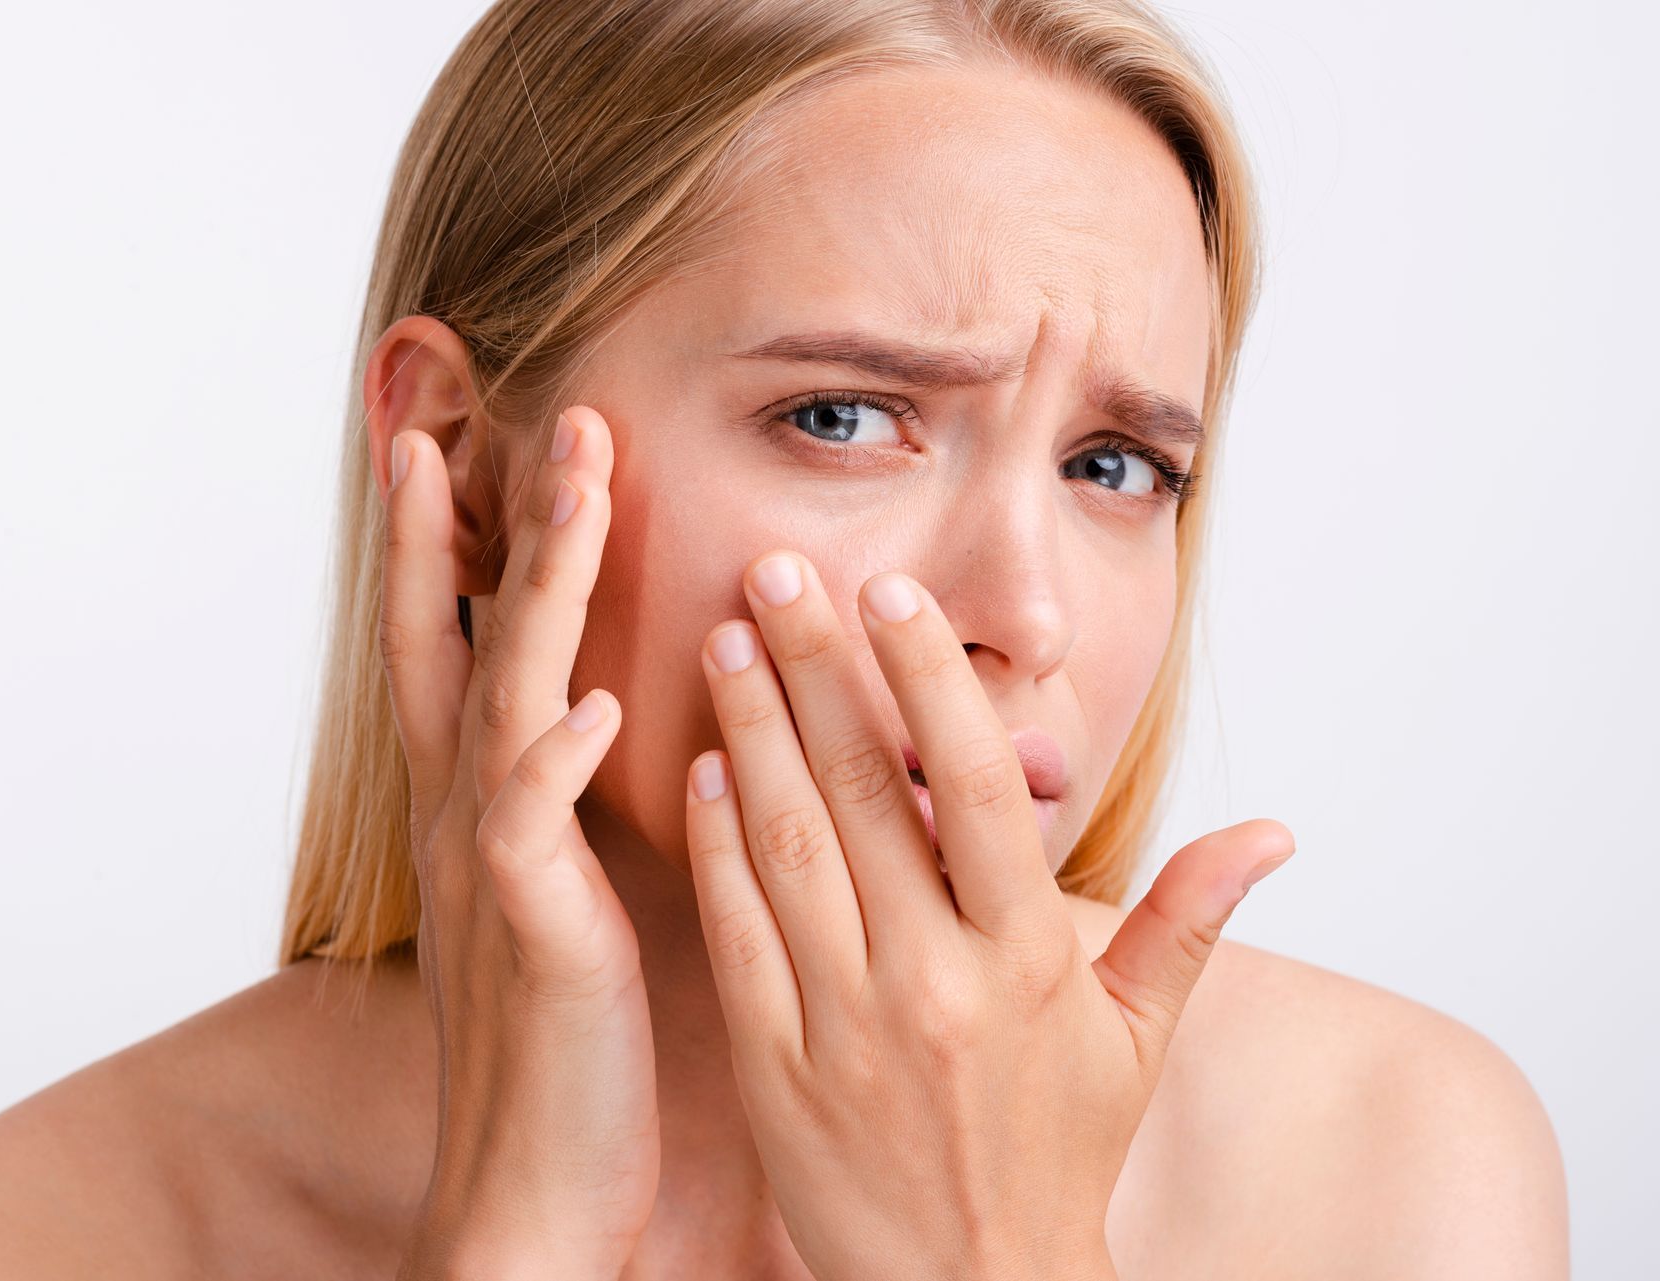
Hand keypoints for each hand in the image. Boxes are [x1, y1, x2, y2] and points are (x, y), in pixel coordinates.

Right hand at [384, 406, 657, 1280]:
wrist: (528, 1187)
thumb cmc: (561, 1048)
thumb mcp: (560, 906)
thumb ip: (566, 818)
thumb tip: (610, 734)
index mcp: (476, 813)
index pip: (450, 654)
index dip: (441, 553)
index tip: (442, 453)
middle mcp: (466, 820)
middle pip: (459, 641)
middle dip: (480, 524)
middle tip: (516, 417)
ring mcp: (492, 867)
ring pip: (502, 692)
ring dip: (542, 584)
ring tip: (576, 481)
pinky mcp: (532, 926)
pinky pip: (532, 823)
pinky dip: (554, 756)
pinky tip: (595, 700)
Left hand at [684, 551, 1295, 1280]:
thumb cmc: (1057, 1152)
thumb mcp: (1137, 1041)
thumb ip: (1188, 922)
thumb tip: (1274, 832)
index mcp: (1030, 960)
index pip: (974, 787)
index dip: (927, 680)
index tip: (888, 593)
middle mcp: (936, 981)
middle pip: (864, 794)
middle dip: (815, 669)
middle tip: (776, 569)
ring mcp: (847, 1023)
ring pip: (789, 849)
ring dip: (750, 734)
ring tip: (728, 640)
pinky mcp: (776, 1068)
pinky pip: (739, 935)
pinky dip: (716, 847)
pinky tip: (699, 769)